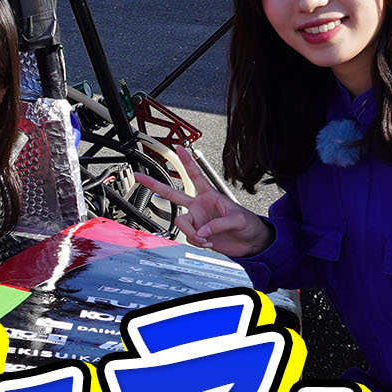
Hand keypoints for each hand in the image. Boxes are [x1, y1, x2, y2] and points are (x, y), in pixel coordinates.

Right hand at [133, 146, 274, 259]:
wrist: (250, 243)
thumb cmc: (248, 225)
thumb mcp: (237, 219)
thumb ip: (218, 224)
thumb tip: (201, 232)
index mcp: (210, 195)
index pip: (196, 175)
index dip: (187, 161)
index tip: (178, 148)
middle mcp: (199, 207)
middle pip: (172, 193)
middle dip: (155, 185)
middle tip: (140, 177)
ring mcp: (197, 221)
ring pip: (180, 222)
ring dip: (192, 233)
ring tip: (206, 239)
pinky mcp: (197, 235)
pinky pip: (188, 237)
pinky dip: (197, 242)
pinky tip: (208, 242)